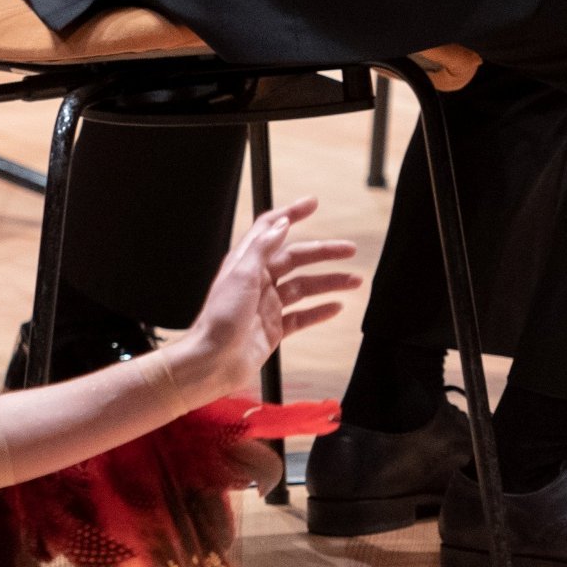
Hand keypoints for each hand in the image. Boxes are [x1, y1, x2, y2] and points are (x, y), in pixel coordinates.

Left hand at [183, 197, 361, 396]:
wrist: (212, 362)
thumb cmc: (219, 320)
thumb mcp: (240, 276)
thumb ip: (261, 248)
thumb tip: (280, 223)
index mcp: (246, 263)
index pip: (270, 230)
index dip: (291, 214)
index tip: (312, 204)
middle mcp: (257, 281)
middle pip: (296, 259)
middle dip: (323, 253)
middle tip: (350, 250)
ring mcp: (267, 306)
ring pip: (304, 288)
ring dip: (329, 283)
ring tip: (354, 281)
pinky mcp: (273, 329)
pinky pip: (302, 317)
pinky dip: (319, 311)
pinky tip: (336, 307)